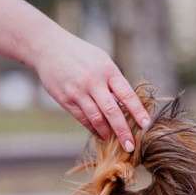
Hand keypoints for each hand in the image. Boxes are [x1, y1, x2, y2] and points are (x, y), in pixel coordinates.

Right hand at [31, 31, 150, 149]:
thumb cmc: (81, 54)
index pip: (127, 94)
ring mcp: (78, 92)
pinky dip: (92, 128)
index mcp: (108, 70)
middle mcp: (94, 82)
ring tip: (114, 142)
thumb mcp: (102, 60)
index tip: (146, 125)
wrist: (49, 48)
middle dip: (123, 131)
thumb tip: (127, 104)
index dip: (138, 112)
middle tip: (130, 146)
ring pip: (96, 118)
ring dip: (107, 133)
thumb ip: (114, 81)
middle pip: (112, 111)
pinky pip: (82, 118)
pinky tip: (100, 134)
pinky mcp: (66, 99)